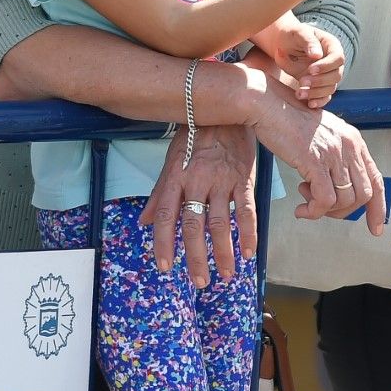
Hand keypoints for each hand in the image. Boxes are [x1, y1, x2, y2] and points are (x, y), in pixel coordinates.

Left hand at [145, 125, 256, 287]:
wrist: (224, 109)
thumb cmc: (194, 136)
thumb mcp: (171, 161)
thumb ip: (158, 194)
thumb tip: (141, 222)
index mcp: (175, 178)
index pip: (164, 216)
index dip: (163, 243)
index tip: (165, 267)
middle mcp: (196, 181)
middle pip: (193, 225)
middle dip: (196, 257)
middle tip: (200, 282)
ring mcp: (221, 180)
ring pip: (220, 222)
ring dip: (223, 252)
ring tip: (226, 275)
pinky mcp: (243, 178)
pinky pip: (246, 209)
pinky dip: (248, 232)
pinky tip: (249, 252)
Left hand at [252, 21, 344, 107]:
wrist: (283, 44)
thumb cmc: (292, 36)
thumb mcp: (298, 33)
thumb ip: (308, 41)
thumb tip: (317, 54)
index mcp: (331, 46)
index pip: (337, 58)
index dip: (326, 66)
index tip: (310, 69)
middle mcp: (333, 62)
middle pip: (336, 75)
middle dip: (319, 81)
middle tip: (302, 82)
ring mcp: (328, 75)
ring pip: (330, 88)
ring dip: (316, 93)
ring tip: (299, 93)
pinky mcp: (320, 85)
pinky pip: (325, 96)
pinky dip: (319, 101)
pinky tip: (309, 104)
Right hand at [253, 96, 383, 231]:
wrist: (268, 105)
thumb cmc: (289, 120)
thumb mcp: (323, 135)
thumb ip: (336, 155)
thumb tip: (338, 183)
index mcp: (354, 141)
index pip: (377, 180)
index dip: (378, 208)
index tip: (375, 227)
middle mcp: (349, 146)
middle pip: (363, 195)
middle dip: (343, 211)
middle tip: (321, 208)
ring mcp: (333, 153)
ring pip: (344, 200)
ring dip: (325, 210)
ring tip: (306, 199)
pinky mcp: (315, 161)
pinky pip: (324, 200)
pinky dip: (313, 211)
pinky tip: (301, 208)